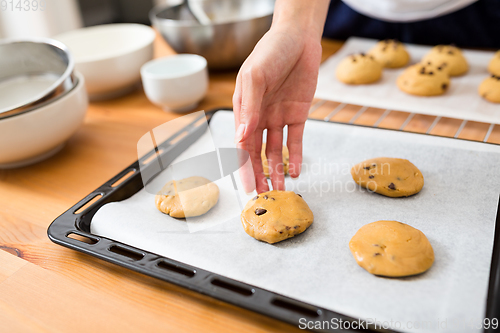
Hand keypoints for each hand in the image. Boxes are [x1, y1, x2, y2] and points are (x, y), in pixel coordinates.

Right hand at [233, 25, 322, 192]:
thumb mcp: (255, 77)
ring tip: (281, 190)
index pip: (242, 145)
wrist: (299, 37)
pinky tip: (295, 171)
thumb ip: (250, 107)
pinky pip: (296, 140)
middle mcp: (259, 117)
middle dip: (260, 175)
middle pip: (258, 153)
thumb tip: (242, 137)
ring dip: (277, 170)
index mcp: (244, 110)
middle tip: (264, 197)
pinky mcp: (298, 115)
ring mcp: (278, 117)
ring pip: (276, 151)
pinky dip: (296, 156)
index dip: (244, 168)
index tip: (247, 188)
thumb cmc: (270, 51)